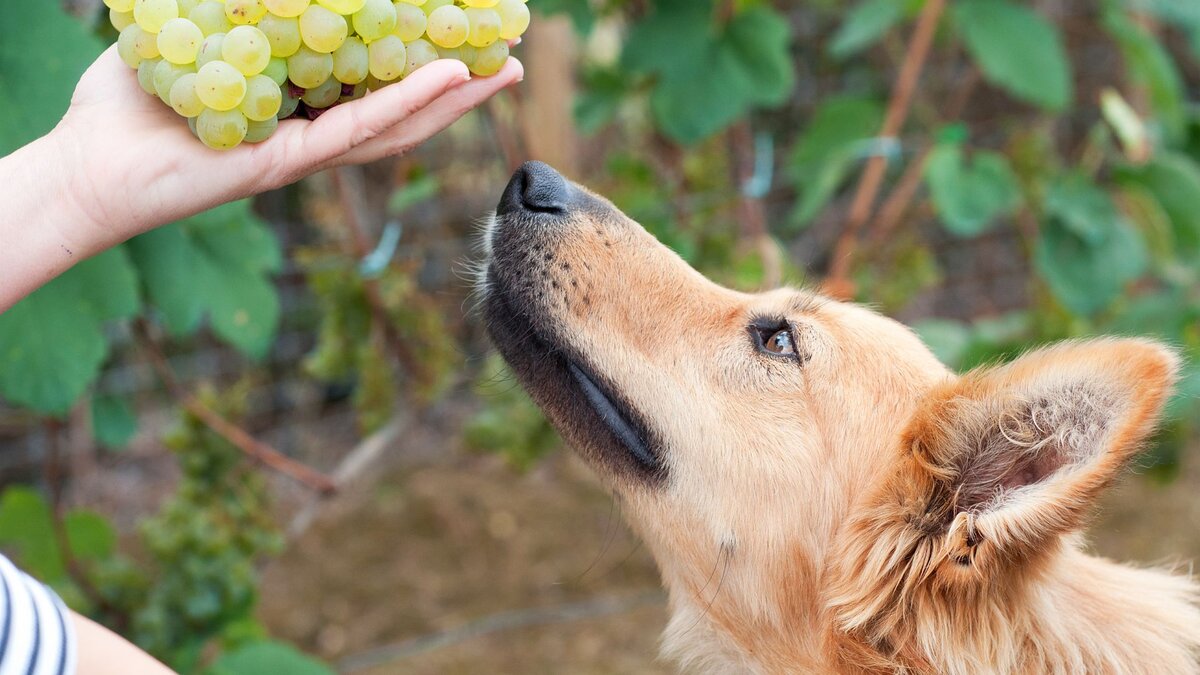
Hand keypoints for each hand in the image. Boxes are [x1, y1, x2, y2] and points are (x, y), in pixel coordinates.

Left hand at [52, 45, 522, 252]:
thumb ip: (228, 11)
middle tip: (505, 56)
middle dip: (457, 86)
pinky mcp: (289, 163)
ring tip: (503, 69)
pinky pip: (359, 129)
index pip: (368, 81)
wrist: (88, 166)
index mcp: (294, 105)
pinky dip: (407, 103)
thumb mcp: (188, 33)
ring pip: (396, 124)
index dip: (415, 60)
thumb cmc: (126, 106)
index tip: (455, 33)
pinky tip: (449, 78)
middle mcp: (310, 131)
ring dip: (454, 99)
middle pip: (399, 108)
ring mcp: (305, 152)